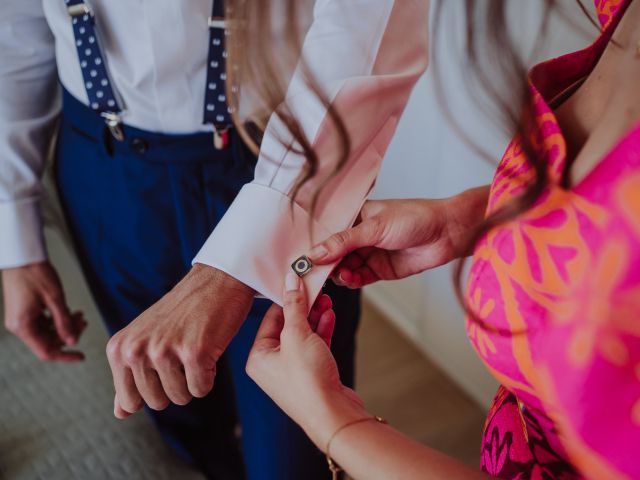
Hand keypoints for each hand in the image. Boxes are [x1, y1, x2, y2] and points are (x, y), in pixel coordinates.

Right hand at [2, 262, 86, 361]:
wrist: (21, 257)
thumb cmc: (36, 274)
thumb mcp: (55, 299)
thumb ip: (64, 322)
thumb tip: (72, 342)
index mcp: (23, 326)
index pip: (46, 352)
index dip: (65, 356)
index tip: (82, 356)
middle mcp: (19, 326)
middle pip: (48, 341)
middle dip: (68, 334)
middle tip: (84, 322)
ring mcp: (21, 319)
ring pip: (47, 332)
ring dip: (65, 326)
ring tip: (80, 315)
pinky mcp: (24, 312)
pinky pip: (43, 323)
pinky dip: (57, 319)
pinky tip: (70, 311)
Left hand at [106, 264, 254, 418]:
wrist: (215, 281)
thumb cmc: (182, 311)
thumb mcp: (145, 339)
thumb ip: (129, 375)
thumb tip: (120, 413)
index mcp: (119, 348)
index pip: (130, 402)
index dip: (153, 388)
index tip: (163, 361)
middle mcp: (136, 349)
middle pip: (157, 403)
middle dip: (175, 385)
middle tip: (182, 353)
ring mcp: (164, 351)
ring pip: (181, 398)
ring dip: (193, 379)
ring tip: (194, 348)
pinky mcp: (193, 353)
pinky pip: (201, 389)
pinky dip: (210, 374)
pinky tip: (208, 348)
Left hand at [246, 272, 366, 448]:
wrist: (332, 414)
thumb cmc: (308, 382)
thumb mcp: (297, 335)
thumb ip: (294, 306)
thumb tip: (291, 281)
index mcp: (258, 357)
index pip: (270, 318)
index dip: (286, 299)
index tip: (299, 282)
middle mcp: (272, 365)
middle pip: (288, 325)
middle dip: (304, 308)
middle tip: (317, 291)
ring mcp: (293, 371)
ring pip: (303, 335)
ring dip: (315, 317)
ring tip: (327, 302)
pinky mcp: (312, 374)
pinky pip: (315, 346)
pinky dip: (322, 331)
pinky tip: (330, 317)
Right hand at [307, 187, 488, 288]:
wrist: (448, 232)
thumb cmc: (415, 217)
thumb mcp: (374, 227)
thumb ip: (343, 242)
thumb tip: (315, 253)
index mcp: (355, 216)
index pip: (327, 231)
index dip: (314, 244)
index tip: (301, 256)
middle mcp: (360, 235)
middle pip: (333, 253)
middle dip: (324, 263)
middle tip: (314, 273)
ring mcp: (369, 253)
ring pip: (344, 268)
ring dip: (339, 273)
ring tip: (340, 274)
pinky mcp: (380, 270)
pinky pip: (359, 279)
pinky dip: (353, 281)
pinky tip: (351, 279)